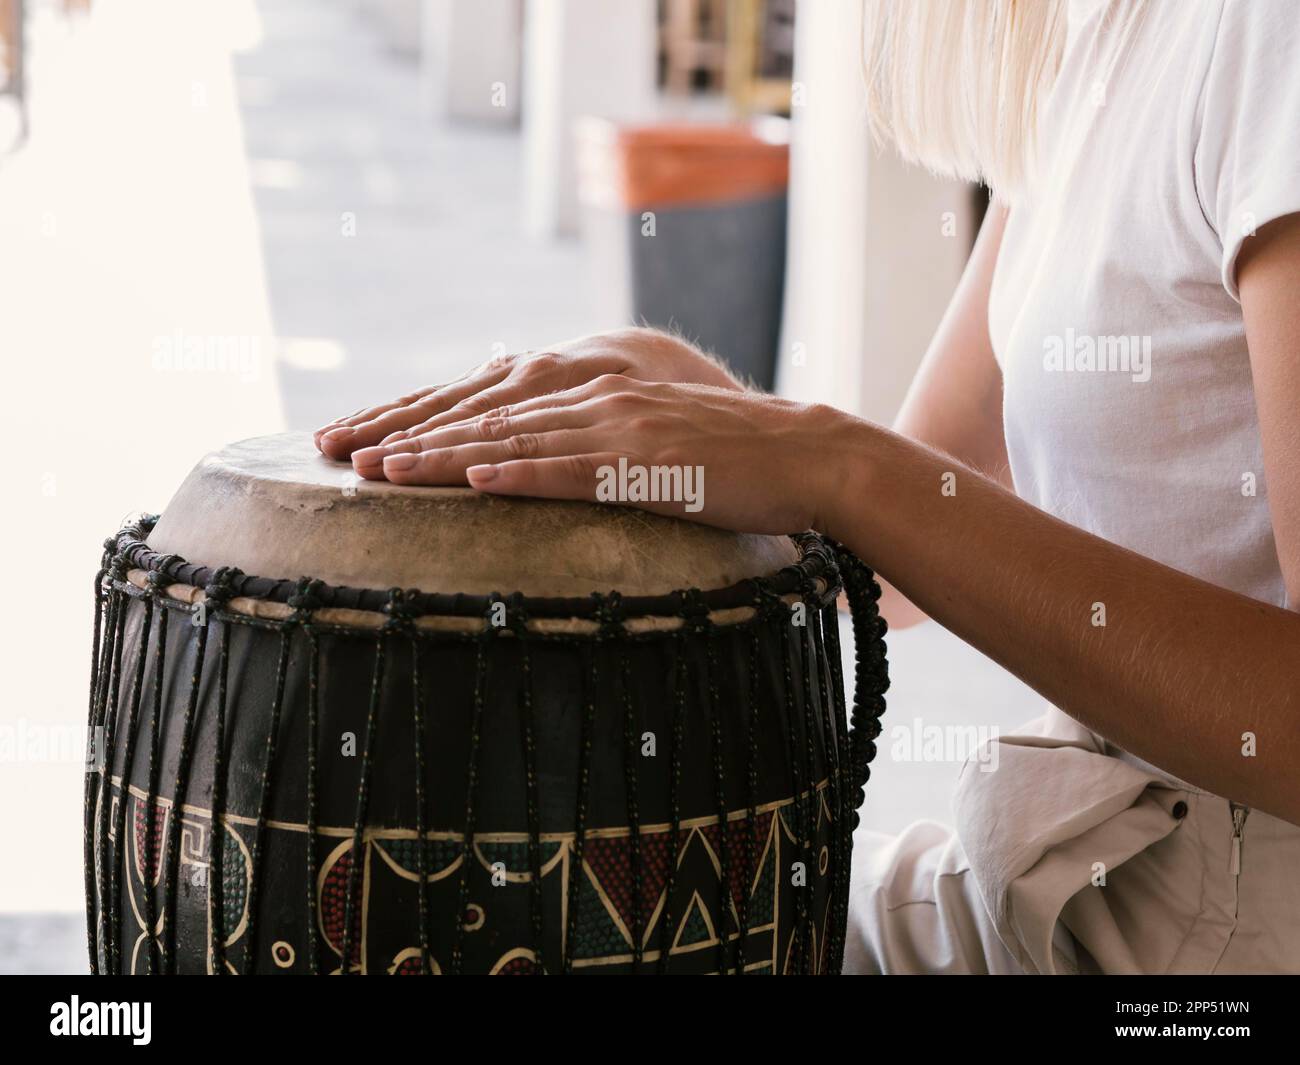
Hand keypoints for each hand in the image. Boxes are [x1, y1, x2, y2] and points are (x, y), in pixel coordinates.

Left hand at [313, 328, 741, 471]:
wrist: (803, 454)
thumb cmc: (729, 460)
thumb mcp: (650, 442)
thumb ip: (596, 445)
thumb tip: (541, 462)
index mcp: (592, 394)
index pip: (492, 407)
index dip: (425, 421)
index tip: (370, 440)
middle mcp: (595, 398)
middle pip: (485, 416)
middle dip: (411, 435)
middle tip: (345, 452)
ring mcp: (620, 425)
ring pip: (515, 439)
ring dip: (443, 455)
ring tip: (385, 470)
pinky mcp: (648, 460)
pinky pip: (573, 469)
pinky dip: (521, 472)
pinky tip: (476, 479)